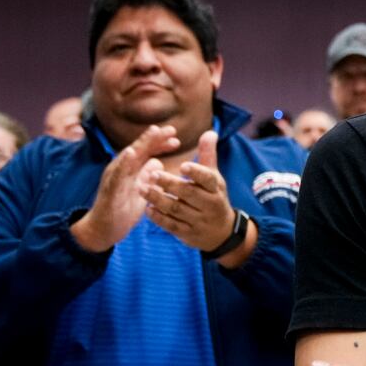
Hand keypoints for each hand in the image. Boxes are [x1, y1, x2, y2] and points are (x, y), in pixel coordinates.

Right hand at [70, 125, 179, 250]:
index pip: (146, 152)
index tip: (176, 137)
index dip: (159, 143)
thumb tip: (157, 161)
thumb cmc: (123, 208)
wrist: (104, 229)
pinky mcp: (109, 189)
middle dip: (155, 138)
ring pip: (128, 157)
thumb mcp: (140, 189)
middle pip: (139, 149)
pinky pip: (116, 174)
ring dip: (141, 144)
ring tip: (153, 132)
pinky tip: (130, 153)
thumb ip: (147, 174)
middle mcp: (121, 169)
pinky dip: (123, 163)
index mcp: (130, 169)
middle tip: (172, 130)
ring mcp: (114, 177)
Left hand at [138, 130, 237, 250]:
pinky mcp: (188, 234)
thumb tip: (209, 131)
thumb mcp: (214, 178)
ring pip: (177, 210)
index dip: (196, 172)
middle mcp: (210, 205)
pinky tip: (148, 209)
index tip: (182, 165)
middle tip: (153, 174)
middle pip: (189, 194)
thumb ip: (208, 155)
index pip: (207, 179)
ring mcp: (199, 221)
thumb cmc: (214, 197)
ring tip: (143, 189)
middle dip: (170, 184)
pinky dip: (159, 218)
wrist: (221, 232)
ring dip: (159, 199)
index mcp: (216, 188)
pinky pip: (172, 226)